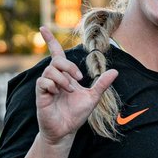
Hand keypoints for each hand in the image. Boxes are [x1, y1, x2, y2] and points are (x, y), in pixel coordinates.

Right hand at [34, 26, 117, 143]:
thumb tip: (115, 72)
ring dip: (63, 79)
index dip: (50, 40)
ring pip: (50, 71)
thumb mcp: (93, 97)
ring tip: (70, 91)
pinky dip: (53, 86)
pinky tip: (58, 94)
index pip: (56, 53)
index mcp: (65, 75)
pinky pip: (43, 82)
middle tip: (79, 79)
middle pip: (57, 60)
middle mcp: (54, 78)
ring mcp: (47, 86)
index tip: (43, 28)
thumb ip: (102, 84)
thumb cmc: (76, 114)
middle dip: (69, 66)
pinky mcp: (41, 94)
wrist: (67, 130)